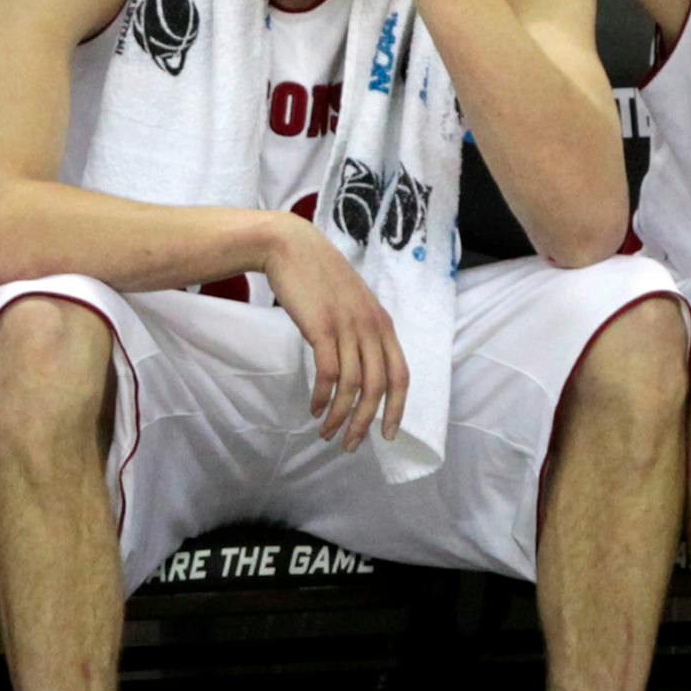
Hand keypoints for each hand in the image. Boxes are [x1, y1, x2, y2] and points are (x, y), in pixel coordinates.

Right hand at [261, 214, 409, 450]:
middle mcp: (371, 327)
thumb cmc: (318, 276)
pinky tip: (314, 408)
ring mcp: (348, 326)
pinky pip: (328, 373)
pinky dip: (322, 397)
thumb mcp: (352, 302)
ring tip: (326, 433)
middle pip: (378, 388)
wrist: (290, 246)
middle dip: (364, 423)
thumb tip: (363, 366)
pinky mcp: (322, 327)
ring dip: (339, 416)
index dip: (397, 409)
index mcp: (383, 323)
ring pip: (352, 386)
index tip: (387, 435)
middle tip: (349, 445)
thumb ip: (362, 330)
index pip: (400, 375)